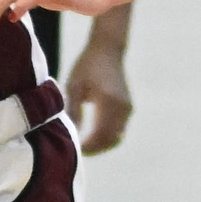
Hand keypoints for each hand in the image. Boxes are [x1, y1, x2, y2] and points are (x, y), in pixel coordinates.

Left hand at [66, 35, 134, 155]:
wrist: (108, 50)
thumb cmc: (87, 65)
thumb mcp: (74, 86)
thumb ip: (73, 110)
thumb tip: (72, 133)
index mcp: (108, 101)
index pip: (100, 134)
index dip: (88, 146)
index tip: (74, 149)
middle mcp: (122, 107)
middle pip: (110, 140)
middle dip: (94, 149)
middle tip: (77, 151)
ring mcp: (128, 108)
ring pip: (117, 137)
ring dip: (102, 145)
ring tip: (84, 146)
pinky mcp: (128, 108)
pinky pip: (119, 130)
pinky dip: (107, 137)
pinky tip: (92, 136)